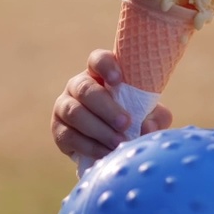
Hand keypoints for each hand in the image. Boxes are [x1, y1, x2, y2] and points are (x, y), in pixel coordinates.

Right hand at [51, 49, 173, 160]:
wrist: (110, 144)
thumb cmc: (133, 120)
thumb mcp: (149, 115)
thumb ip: (155, 117)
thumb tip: (147, 126)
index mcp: (100, 73)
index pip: (98, 60)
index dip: (106, 66)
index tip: (118, 79)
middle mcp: (78, 85)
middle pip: (85, 89)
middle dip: (106, 107)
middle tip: (126, 123)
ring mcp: (64, 106)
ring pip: (74, 113)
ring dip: (98, 129)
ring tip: (118, 142)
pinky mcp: (58, 129)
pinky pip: (69, 136)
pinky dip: (90, 146)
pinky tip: (106, 154)